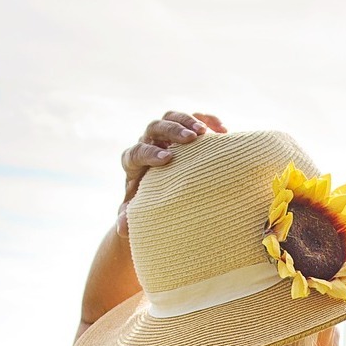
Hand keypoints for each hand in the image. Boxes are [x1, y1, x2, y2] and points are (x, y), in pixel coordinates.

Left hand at [116, 110, 226, 235]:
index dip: (149, 153)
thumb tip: (122, 228)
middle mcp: (148, 143)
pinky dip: (208, 120)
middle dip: (172, 131)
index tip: (166, 160)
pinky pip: (195, 117)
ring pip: (172, 117)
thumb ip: (129, 217)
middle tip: (190, 139)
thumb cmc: (151, 204)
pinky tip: (223, 130)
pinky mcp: (185, 130)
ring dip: (188, 120)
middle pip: (154, 128)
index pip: (136, 152)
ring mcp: (166, 135)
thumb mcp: (139, 212)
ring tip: (205, 132)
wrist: (164, 193)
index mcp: (134, 162)